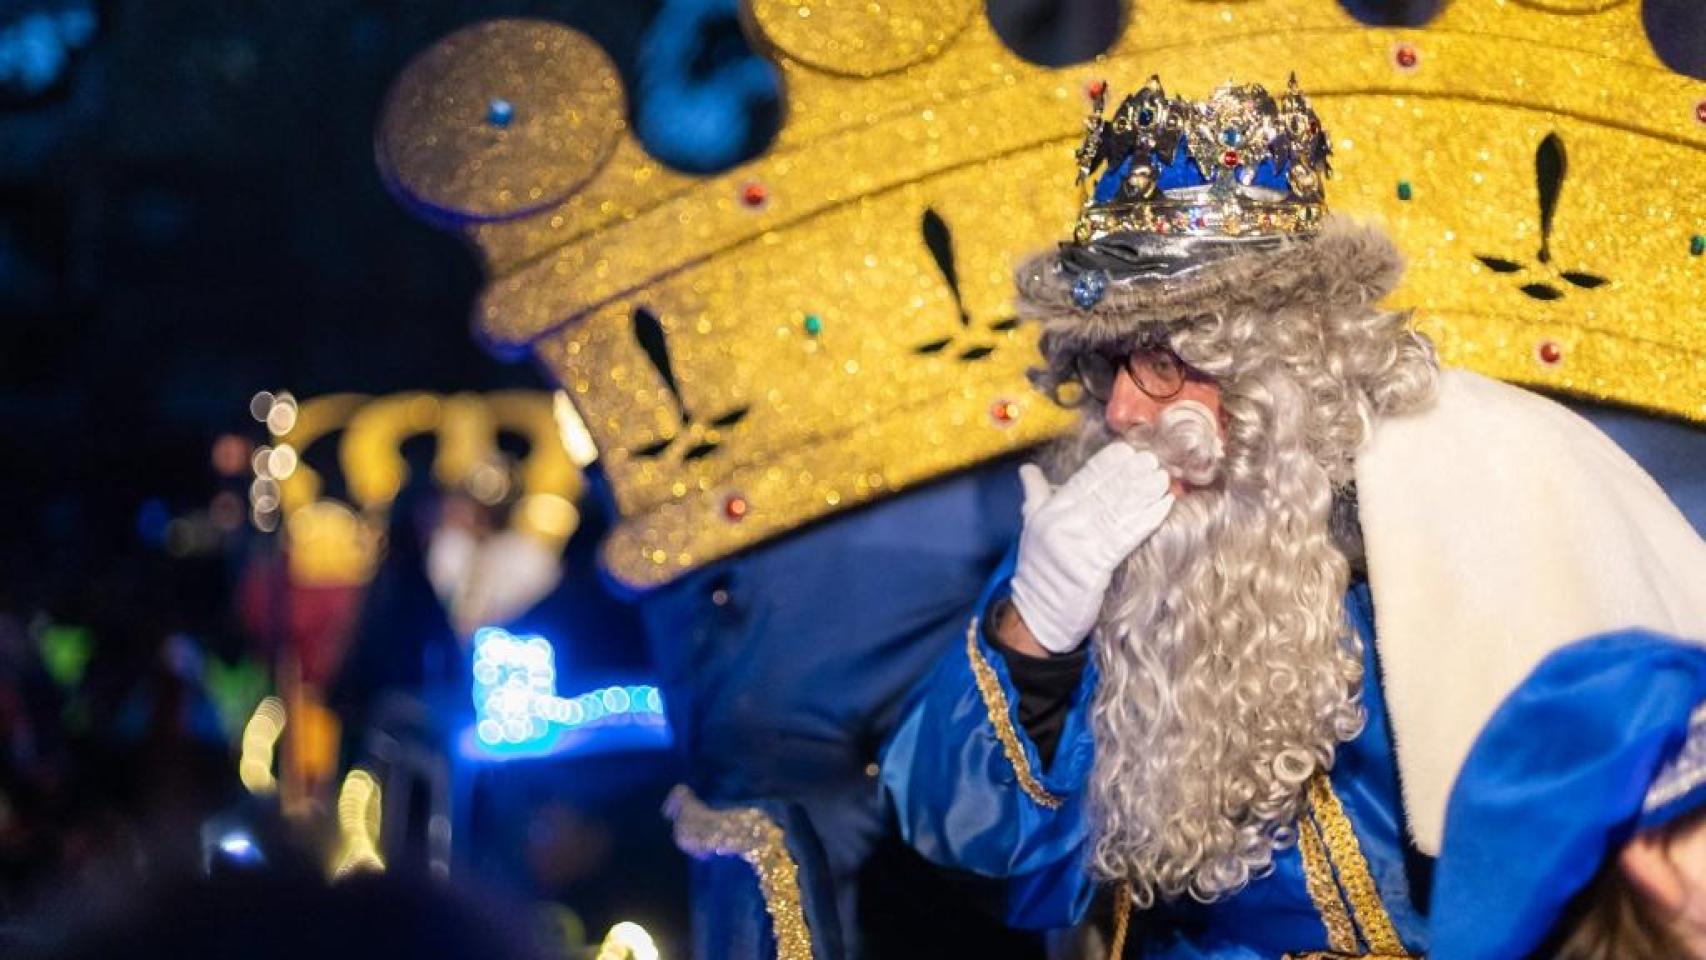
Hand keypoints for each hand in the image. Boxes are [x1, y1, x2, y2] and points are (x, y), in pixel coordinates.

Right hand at [1008, 445, 1173, 653]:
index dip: (1107, 463)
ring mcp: (1078, 545)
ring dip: (1144, 493)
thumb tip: (1027, 469)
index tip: (1128, 450)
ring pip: (1117, 511)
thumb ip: (1035, 495)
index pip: (1082, 479)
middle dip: (1131, 474)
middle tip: (1153, 459)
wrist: (1037, 615)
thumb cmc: (1038, 571)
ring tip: (1163, 477)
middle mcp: (1062, 524)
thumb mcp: (1032, 528)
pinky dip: (1147, 519)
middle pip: (1104, 492)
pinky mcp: (1095, 566)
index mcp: (1049, 511)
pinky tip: (1163, 505)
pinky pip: (1126, 537)